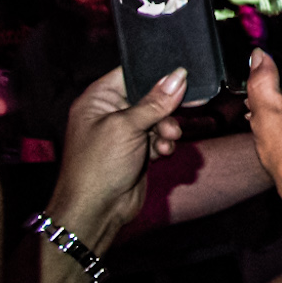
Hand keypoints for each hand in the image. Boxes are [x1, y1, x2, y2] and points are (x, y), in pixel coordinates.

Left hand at [46, 67, 186, 249]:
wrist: (96, 210)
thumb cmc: (98, 165)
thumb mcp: (127, 127)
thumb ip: (155, 101)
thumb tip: (178, 75)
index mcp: (98, 99)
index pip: (130, 73)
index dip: (155, 72)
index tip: (182, 74)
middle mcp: (110, 112)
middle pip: (149, 96)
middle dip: (166, 106)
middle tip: (185, 109)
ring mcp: (124, 132)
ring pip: (157, 118)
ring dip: (167, 128)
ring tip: (167, 140)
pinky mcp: (136, 150)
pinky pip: (158, 137)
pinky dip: (164, 143)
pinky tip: (162, 152)